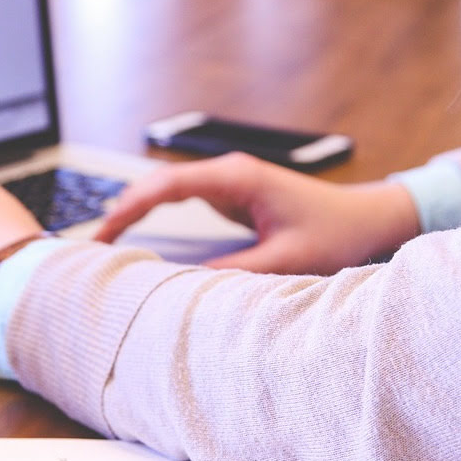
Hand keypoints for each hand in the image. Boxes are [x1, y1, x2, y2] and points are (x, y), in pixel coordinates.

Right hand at [94, 152, 419, 274]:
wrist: (368, 219)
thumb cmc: (337, 233)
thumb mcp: (286, 260)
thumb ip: (235, 272)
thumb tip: (184, 287)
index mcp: (238, 178)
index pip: (167, 186)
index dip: (129, 208)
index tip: (103, 233)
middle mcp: (229, 173)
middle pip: (158, 184)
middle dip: (122, 210)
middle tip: (92, 246)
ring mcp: (229, 182)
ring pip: (167, 191)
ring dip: (136, 212)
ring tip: (105, 244)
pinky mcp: (233, 196)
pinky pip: (183, 201)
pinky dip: (156, 216)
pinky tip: (137, 236)